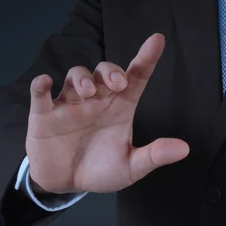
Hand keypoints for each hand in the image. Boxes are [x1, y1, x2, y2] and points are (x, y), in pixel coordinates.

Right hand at [25, 34, 189, 193]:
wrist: (66, 185)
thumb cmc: (101, 170)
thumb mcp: (131, 166)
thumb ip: (154, 155)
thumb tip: (184, 149)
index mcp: (121, 106)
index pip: (136, 76)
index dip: (147, 57)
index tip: (157, 40)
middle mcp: (97, 99)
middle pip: (105, 71)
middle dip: (112, 71)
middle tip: (118, 85)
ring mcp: (70, 104)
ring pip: (77, 76)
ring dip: (82, 78)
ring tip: (88, 93)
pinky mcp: (45, 115)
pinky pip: (41, 94)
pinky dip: (40, 85)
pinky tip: (44, 82)